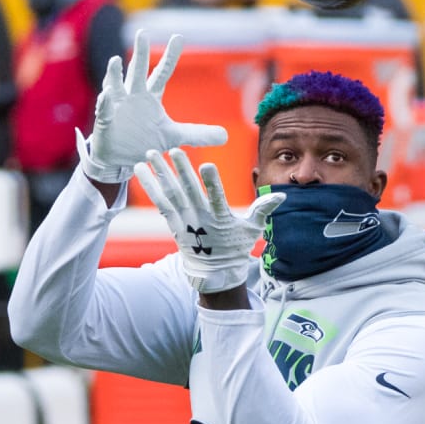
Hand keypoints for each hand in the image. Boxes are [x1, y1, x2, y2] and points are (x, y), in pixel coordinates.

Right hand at [76, 30, 228, 183]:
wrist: (122, 159)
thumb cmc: (145, 141)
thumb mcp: (175, 137)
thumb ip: (198, 134)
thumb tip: (225, 136)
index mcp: (149, 97)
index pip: (162, 73)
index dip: (171, 56)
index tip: (179, 37)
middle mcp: (133, 96)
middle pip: (138, 72)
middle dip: (140, 54)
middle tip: (142, 34)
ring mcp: (117, 107)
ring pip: (115, 86)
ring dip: (114, 74)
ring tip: (115, 61)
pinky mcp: (105, 122)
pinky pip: (104, 111)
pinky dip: (105, 104)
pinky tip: (106, 97)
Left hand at [134, 148, 285, 293]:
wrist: (215, 274)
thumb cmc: (236, 248)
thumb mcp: (252, 230)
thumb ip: (263, 210)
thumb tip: (282, 195)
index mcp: (222, 221)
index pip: (217, 199)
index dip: (212, 183)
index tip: (207, 165)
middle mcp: (201, 220)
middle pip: (190, 192)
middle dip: (182, 170)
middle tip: (174, 149)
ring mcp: (185, 222)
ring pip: (171, 194)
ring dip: (160, 173)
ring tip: (151, 154)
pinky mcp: (174, 224)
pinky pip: (160, 202)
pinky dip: (151, 186)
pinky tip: (141, 170)